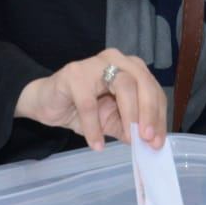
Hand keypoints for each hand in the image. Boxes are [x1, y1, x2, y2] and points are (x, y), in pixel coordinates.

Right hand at [15, 48, 167, 150]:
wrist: (46, 103)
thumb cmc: (82, 108)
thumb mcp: (112, 120)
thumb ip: (130, 126)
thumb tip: (151, 142)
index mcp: (130, 68)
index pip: (152, 89)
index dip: (158, 116)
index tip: (158, 141)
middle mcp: (116, 60)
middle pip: (143, 82)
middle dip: (149, 112)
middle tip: (148, 139)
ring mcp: (95, 64)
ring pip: (123, 84)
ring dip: (130, 115)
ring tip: (129, 140)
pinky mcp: (74, 74)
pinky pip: (89, 103)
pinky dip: (94, 127)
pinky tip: (97, 144)